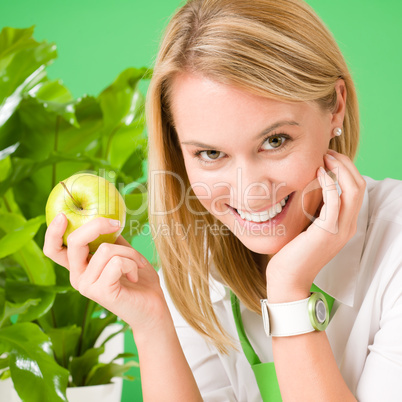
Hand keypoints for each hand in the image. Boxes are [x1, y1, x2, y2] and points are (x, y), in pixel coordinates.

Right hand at [43, 215, 167, 335]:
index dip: (53, 232)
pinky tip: (135, 275)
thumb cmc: (139, 279)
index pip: (54, 250)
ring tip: (138, 264)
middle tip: (116, 224)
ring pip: (105, 249)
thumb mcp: (123, 253)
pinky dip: (132, 263)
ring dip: (129, 252)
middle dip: (98, 225)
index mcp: (80, 266)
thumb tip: (107, 218)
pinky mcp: (100, 292)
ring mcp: (87, 286)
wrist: (152, 307)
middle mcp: (77, 276)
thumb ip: (111, 239)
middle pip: (74, 241)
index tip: (63, 216)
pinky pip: (116, 262)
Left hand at [266, 150, 365, 301]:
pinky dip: (330, 183)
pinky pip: (335, 201)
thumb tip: (310, 187)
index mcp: (345, 224)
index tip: (328, 157)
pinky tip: (317, 173)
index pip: (356, 189)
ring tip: (324, 158)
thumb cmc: (294, 251)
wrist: (288, 277)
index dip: (345, 169)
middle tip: (327, 152)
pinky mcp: (327, 232)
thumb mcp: (308, 226)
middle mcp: (348, 226)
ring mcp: (340, 230)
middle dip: (345, 164)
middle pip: (359, 185)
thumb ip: (315, 209)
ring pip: (353, 190)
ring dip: (340, 169)